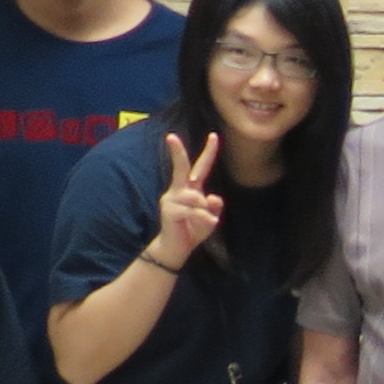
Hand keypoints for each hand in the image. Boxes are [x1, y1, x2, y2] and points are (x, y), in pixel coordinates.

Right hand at [155, 132, 223, 267]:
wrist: (176, 248)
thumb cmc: (193, 229)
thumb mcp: (210, 218)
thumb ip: (214, 207)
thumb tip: (213, 197)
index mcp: (191, 189)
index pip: (200, 167)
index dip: (209, 152)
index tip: (214, 135)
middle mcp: (179, 190)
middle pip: (181, 168)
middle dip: (177, 152)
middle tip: (171, 136)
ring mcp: (172, 199)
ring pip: (197, 198)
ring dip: (205, 213)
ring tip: (201, 222)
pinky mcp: (170, 210)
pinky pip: (193, 211)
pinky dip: (203, 219)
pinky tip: (206, 224)